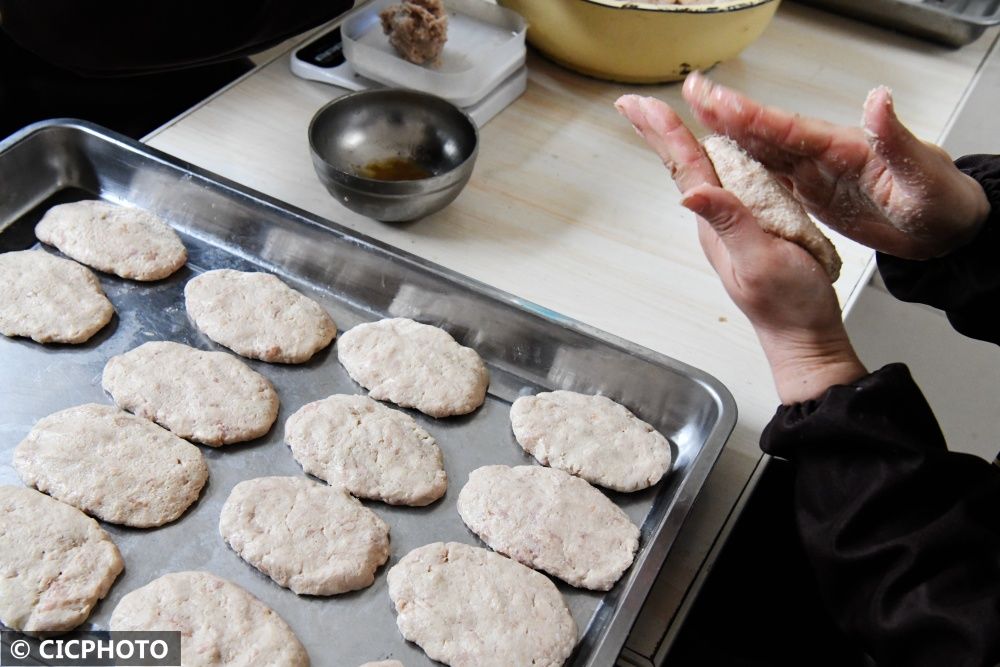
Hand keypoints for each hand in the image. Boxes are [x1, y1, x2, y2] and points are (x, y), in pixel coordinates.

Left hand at [616, 94, 865, 403]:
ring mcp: (733, 223)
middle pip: (685, 165)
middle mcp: (719, 220)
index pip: (687, 168)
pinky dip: (715, 157)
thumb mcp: (760, 261)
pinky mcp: (753, 226)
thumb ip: (730, 225)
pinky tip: (713, 151)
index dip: (666, 133)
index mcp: (717, 223)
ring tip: (659, 118)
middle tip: (633, 103)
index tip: (641, 105)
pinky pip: (729, 183)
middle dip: (659, 131)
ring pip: (703, 172)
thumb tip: (692, 194)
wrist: (805, 335)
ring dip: (680, 141)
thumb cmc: (788, 305)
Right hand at [682, 72, 988, 259]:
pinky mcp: (814, 189)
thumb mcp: (923, 173)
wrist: (948, 226)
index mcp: (843, 147)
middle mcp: (823, 154)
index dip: (749, 114)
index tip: (714, 98)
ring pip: (762, 150)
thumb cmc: (942, 201)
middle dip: (725, 113)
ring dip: (727, 135)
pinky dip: (743, 167)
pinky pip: (770, 175)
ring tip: (692, 119)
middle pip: (764, 131)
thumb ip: (896, 138)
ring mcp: (816, 171)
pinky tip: (723, 165)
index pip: (787, 127)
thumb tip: (879, 100)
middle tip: (690, 93)